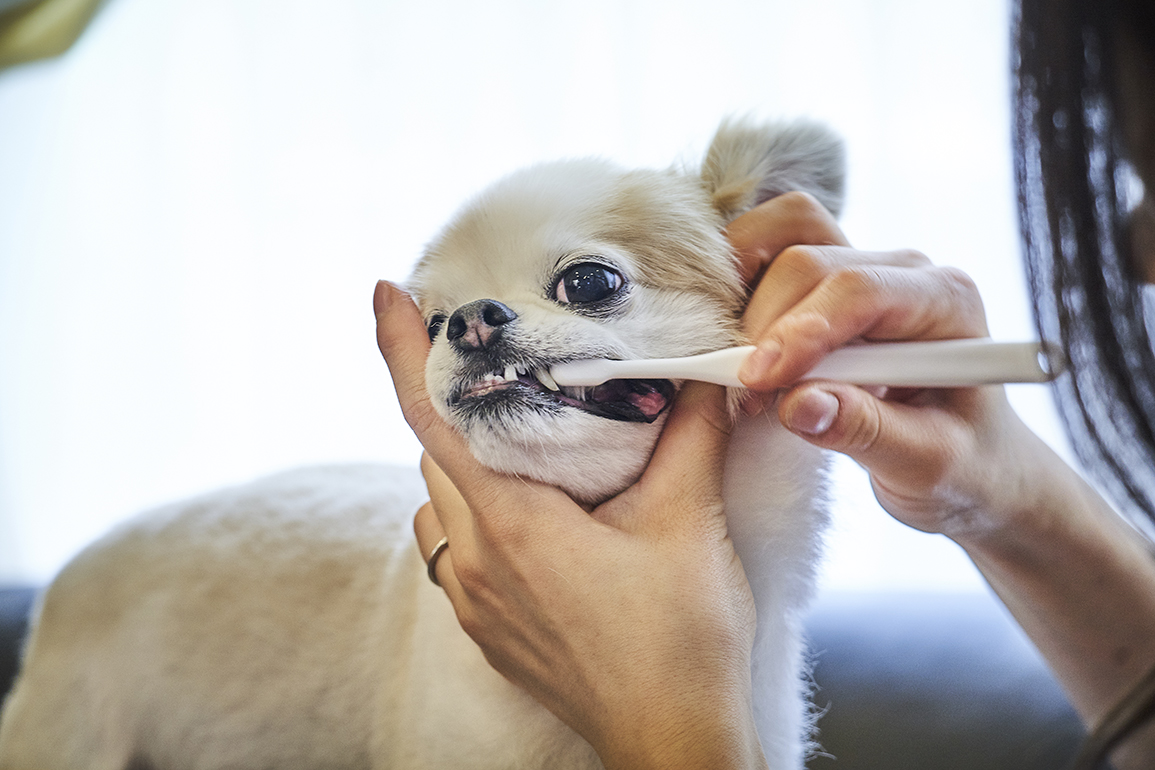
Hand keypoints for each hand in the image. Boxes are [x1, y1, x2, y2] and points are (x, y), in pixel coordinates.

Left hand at [374, 280, 768, 769]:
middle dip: (455, 402)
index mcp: (509, 523)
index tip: (385, 294)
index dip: (399, 350)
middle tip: (494, 361)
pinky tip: (534, 509)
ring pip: (441, 502)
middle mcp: (473, 561)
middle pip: (435, 454)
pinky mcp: (488, 629)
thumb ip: (691, 431)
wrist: (674, 742)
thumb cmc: (681, 640)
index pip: (432, 417)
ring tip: (519, 434)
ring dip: (466, 461)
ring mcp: (474, 601)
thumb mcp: (688, 521)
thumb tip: (704, 370)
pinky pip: (456, 548)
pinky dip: (478, 509)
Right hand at [727, 192, 1039, 539]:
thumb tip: (798, 406)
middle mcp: (902, 271)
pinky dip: (739, 285)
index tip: (761, 382)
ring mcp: (861, 268)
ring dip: (744, 297)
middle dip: (765, 326)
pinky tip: (737, 341)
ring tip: (742, 368)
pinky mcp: (825, 284)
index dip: (800, 331)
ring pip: (780, 244)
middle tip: (748, 396)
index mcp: (945, 300)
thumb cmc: (962, 462)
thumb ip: (865, 431)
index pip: (858, 290)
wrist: (968, 461)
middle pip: (809, 263)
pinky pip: (769, 252)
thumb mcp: (925, 464)